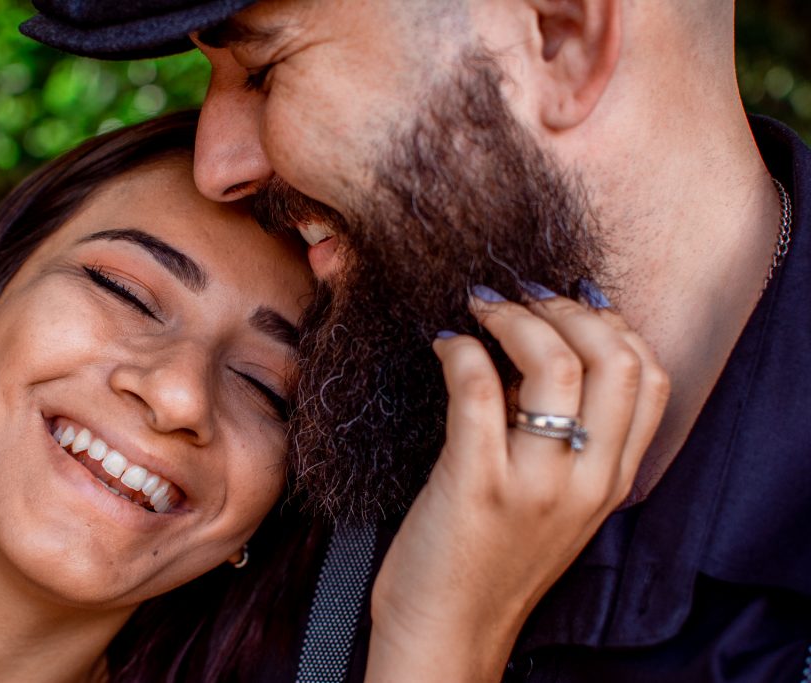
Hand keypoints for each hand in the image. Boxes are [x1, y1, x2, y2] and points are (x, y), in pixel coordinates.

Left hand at [366, 288, 669, 681]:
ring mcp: (534, 484)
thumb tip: (555, 352)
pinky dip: (460, 349)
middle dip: (565, 309)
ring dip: (514, 319)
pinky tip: (444, 344)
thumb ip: (577, 445)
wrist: (448, 631)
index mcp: (612, 482)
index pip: (649, 377)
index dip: (612, 324)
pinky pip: (477, 389)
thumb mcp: (562, 506)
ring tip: (481, 310)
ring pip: (554, 364)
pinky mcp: (475, 485)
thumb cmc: (494, 560)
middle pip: (613, 358)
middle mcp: (586, 481)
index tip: (569, 305)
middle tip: (520, 299)